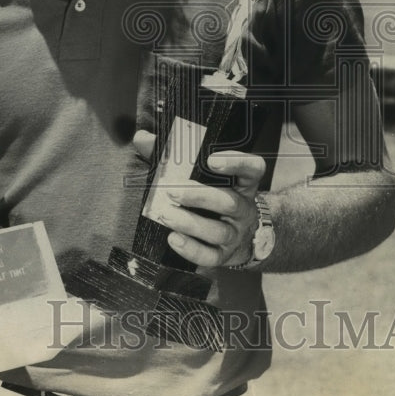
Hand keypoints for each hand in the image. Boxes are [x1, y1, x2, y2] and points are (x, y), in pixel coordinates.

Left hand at [133, 130, 265, 268]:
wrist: (239, 238)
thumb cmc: (212, 198)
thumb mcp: (201, 176)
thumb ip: (171, 155)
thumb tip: (142, 139)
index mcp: (242, 184)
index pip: (252, 169)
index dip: (237, 163)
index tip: (212, 160)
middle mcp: (243, 208)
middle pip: (228, 201)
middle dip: (199, 196)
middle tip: (171, 191)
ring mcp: (236, 234)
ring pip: (218, 231)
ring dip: (190, 223)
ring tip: (165, 216)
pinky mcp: (224, 256)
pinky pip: (210, 256)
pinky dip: (191, 249)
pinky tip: (173, 239)